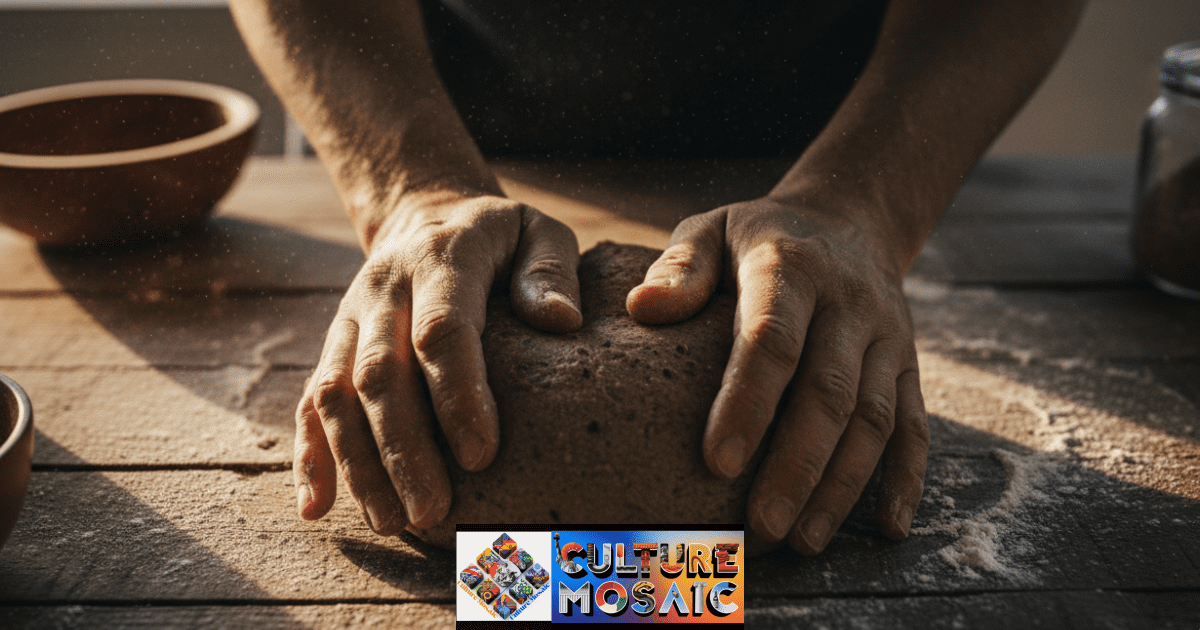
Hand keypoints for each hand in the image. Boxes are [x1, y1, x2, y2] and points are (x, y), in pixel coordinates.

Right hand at [293, 193, 582, 532]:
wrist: (427, 216)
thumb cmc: (501, 238)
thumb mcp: (537, 231)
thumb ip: (552, 269)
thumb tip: (561, 321)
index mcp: (441, 259)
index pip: (442, 330)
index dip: (458, 395)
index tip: (483, 455)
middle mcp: (383, 288)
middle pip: (380, 374)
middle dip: (403, 448)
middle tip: (434, 511)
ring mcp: (349, 319)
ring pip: (336, 395)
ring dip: (359, 464)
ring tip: (394, 522)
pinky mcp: (333, 346)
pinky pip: (308, 402)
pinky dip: (310, 456)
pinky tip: (317, 507)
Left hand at [626, 196, 928, 553]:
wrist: (849, 219)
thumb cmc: (757, 238)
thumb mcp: (713, 229)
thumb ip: (681, 267)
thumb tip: (644, 307)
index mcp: (793, 269)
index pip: (772, 340)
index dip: (747, 402)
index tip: (716, 463)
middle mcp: (849, 304)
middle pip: (828, 392)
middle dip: (796, 465)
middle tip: (761, 527)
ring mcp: (888, 337)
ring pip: (874, 419)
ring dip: (841, 484)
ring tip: (802, 540)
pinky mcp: (910, 365)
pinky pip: (915, 425)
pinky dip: (906, 479)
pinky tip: (886, 528)